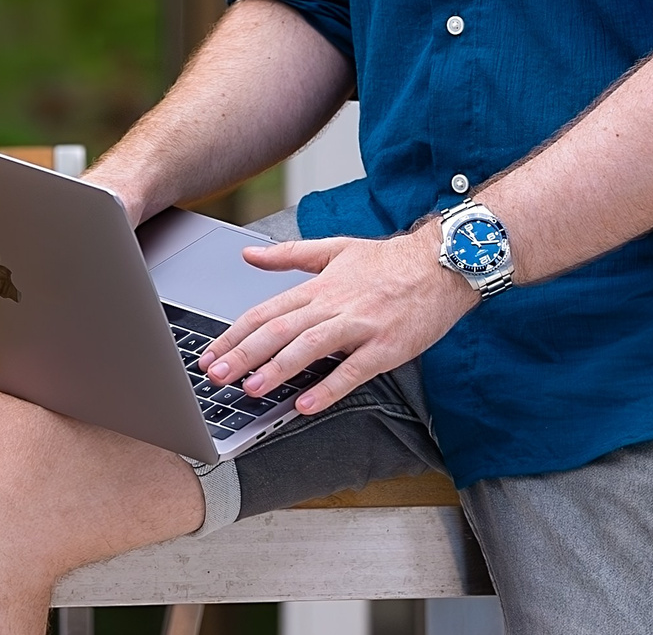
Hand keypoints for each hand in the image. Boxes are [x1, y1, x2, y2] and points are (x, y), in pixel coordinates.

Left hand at [198, 228, 477, 413]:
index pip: (266, 311)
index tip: (209, 355)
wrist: (443, 263)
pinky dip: (329, 388)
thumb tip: (249, 255)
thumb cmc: (390, 261)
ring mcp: (361, 325)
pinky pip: (353, 370)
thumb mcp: (336, 248)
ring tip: (252, 389)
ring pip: (311, 346)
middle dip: (244, 354)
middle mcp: (335, 303)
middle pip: (280, 329)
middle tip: (216, 376)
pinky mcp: (386, 346)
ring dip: (278, 369)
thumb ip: (290, 255)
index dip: (234, 334)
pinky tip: (307, 404)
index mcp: (319, 286)